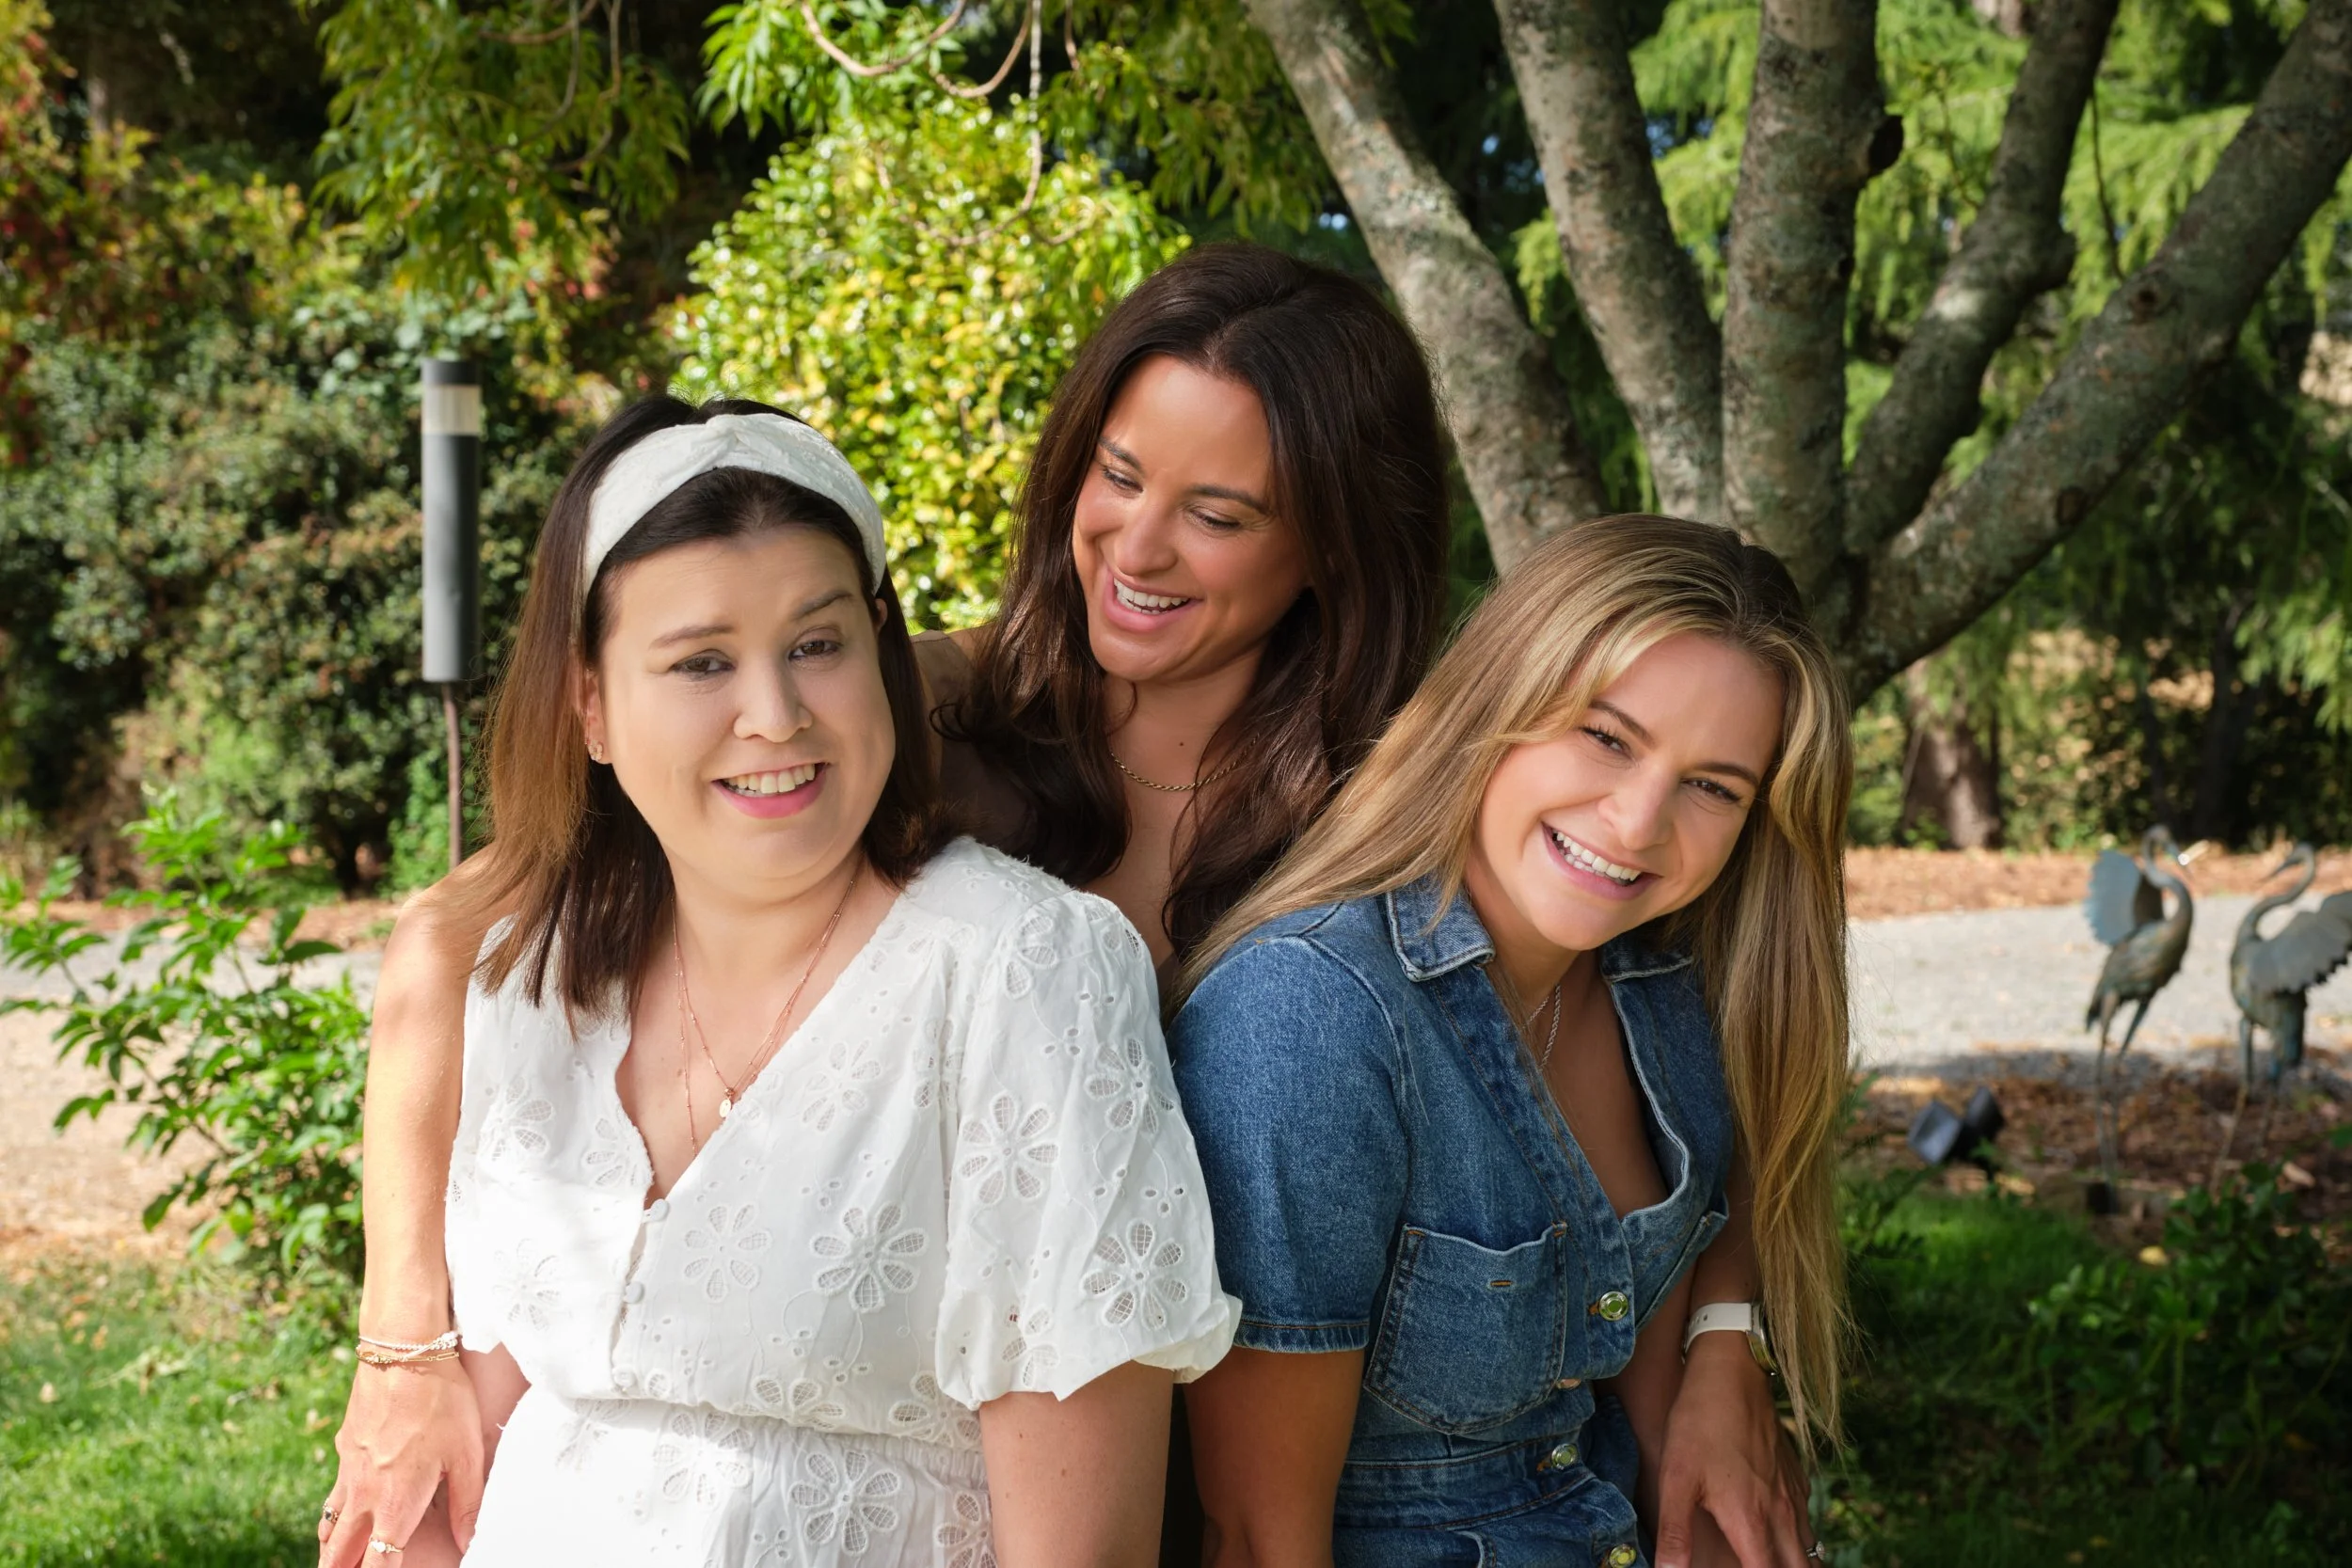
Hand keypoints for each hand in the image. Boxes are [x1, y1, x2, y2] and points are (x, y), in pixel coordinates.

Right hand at [318, 1359, 485, 1567]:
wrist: (402, 1352)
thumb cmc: (442, 1402)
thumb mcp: (467, 1453)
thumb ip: (468, 1503)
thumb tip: (470, 1542)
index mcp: (395, 1503)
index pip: (378, 1563)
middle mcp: (364, 1495)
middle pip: (341, 1552)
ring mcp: (349, 1471)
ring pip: (330, 1525)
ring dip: (330, 1549)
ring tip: (331, 1563)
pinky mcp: (344, 1448)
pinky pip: (333, 1493)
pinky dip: (331, 1514)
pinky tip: (338, 1514)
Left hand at [1652, 1336, 1811, 1567]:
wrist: (1733, 1371)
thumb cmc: (1700, 1423)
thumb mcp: (1676, 1478)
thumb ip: (1675, 1533)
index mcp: (1751, 1523)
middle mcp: (1780, 1514)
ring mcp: (1792, 1494)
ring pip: (1807, 1549)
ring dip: (1795, 1563)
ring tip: (1775, 1562)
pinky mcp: (1795, 1475)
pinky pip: (1807, 1521)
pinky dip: (1800, 1539)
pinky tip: (1782, 1537)